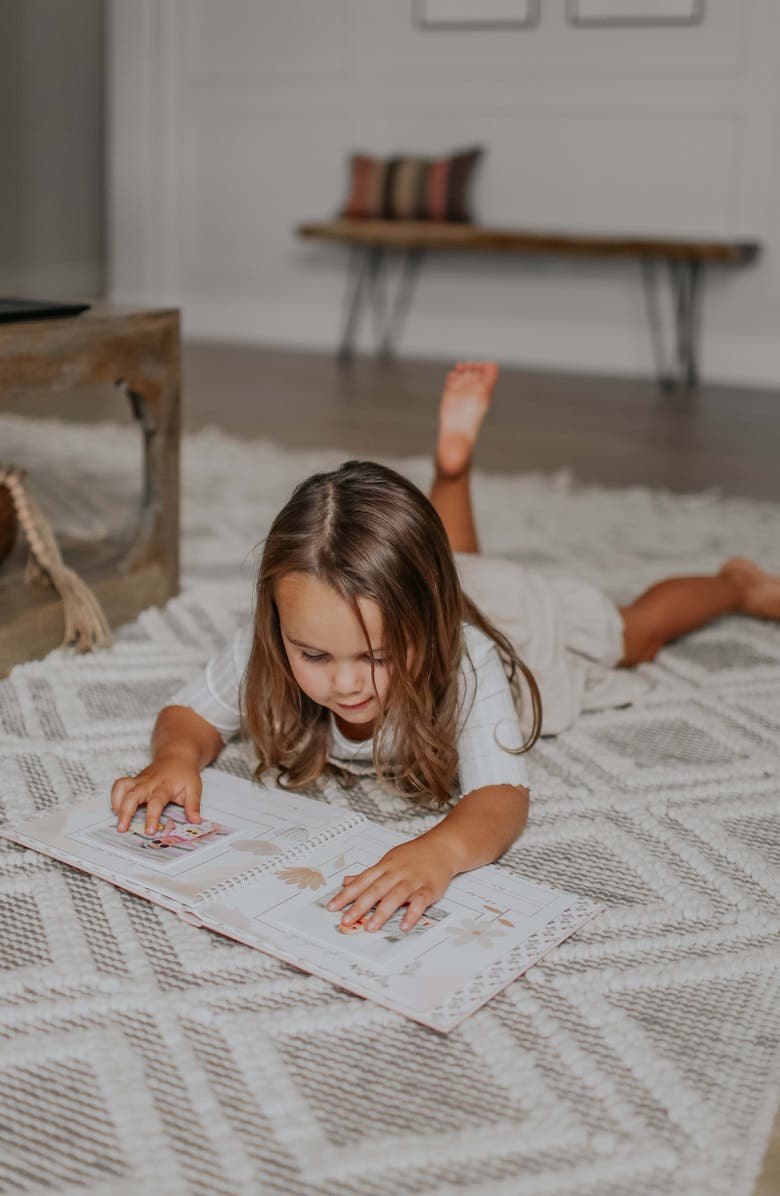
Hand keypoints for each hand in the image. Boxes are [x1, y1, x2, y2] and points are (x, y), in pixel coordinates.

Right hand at [111, 755, 202, 834]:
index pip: (156, 802)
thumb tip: (196, 821)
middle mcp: (149, 783)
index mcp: (164, 786)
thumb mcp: (194, 788)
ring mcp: (139, 780)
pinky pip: (119, 786)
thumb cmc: (185, 774)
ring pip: (122, 788)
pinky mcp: (134, 781)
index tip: (150, 831)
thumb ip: (193, 805)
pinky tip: (118, 810)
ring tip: (118, 820)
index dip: (152, 817)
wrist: (176, 756)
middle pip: (132, 795)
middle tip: (122, 828)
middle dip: (125, 812)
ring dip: (116, 803)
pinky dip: (115, 797)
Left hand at [326, 832, 458, 932]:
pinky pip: (420, 901)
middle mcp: (397, 873)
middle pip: (376, 889)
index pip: (362, 881)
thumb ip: (368, 874)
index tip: (332, 907)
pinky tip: (404, 925)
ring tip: (370, 927)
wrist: (442, 847)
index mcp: (385, 867)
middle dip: (360, 906)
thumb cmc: (414, 855)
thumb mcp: (388, 861)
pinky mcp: (429, 888)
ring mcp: (413, 880)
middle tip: (346, 920)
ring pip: (395, 895)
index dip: (346, 894)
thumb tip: (346, 881)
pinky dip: (412, 913)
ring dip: (382, 912)